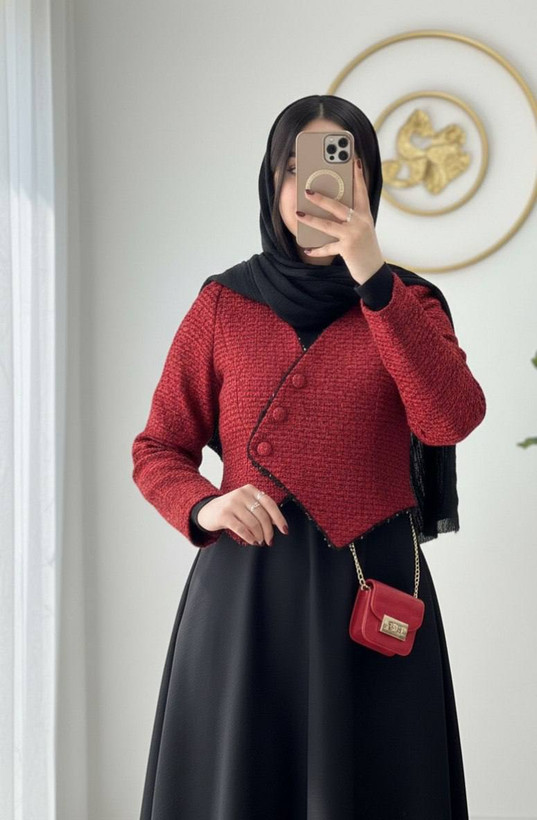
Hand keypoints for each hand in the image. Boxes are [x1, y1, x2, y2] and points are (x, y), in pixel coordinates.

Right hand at [197, 484, 289, 545]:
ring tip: (259, 541)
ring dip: (259, 536)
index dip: (279, 518)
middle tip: (269, 541)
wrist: (206, 511)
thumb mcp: (246, 505)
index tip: (285, 530)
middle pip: (262, 516)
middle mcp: (241, 494)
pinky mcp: (224, 515)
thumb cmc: (231, 510)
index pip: (270, 504)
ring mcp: (232, 504)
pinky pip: (242, 529)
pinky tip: (252, 541)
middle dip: (268, 531)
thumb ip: (261, 510)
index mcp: (250, 489)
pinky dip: (250, 537)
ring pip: (253, 524)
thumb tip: (277, 523)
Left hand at [295, 156, 384, 284]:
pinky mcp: (348, 248)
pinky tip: (307, 249)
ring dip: (311, 219)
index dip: (357, 175)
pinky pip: (328, 248)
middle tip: (307, 190)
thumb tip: (329, 206)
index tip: (353, 159)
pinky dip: (317, 250)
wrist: (373, 270)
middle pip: (338, 206)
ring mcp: (353, 235)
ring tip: (298, 213)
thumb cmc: (365, 247)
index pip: (361, 190)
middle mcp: (360, 222)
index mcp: (364, 214)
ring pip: (328, 225)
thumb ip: (351, 216)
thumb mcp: (362, 228)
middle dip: (321, 198)